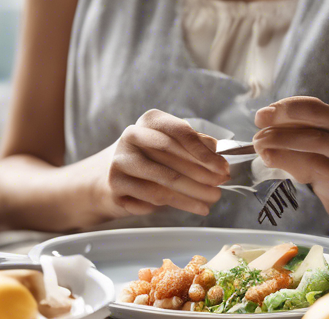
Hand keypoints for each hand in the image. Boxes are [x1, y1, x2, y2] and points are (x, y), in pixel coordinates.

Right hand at [99, 109, 230, 217]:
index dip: (203, 150)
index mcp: (149, 121)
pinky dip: (179, 204)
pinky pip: (153, 197)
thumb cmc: (147, 159)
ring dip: (194, 192)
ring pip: (165, 180)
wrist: (105, 178)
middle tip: (221, 184)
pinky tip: (194, 207)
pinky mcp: (116, 183)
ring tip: (212, 199)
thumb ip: (193, 144)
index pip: (179, 131)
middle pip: (173, 156)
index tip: (222, 166)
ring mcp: (121, 159)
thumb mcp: (169, 146)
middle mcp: (132, 136)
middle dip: (201, 172)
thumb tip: (218, 150)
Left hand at [253, 97, 328, 224]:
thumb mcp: (305, 143)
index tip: (260, 116)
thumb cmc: (322, 162)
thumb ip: (288, 129)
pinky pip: (316, 167)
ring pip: (315, 141)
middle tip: (258, 134)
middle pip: (315, 117)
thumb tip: (262, 118)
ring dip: (282, 142)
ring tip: (261, 149)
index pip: (311, 105)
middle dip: (282, 122)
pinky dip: (292, 164)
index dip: (283, 107)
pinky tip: (275, 162)